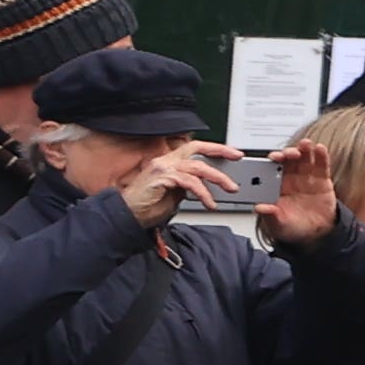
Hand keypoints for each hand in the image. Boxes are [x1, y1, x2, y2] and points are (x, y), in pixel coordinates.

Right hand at [112, 142, 243, 234]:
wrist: (126, 216)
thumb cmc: (146, 207)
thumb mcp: (173, 194)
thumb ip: (187, 185)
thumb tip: (204, 185)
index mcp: (168, 162)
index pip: (194, 148)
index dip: (214, 148)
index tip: (233, 152)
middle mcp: (165, 161)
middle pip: (197, 149)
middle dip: (221, 151)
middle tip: (238, 158)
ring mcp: (162, 168)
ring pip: (198, 167)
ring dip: (218, 178)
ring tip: (229, 189)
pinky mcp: (162, 178)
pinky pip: (190, 182)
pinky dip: (204, 193)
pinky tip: (209, 202)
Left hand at [257, 141, 345, 244]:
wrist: (316, 234)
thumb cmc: (293, 228)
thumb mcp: (278, 225)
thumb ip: (269, 215)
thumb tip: (259, 207)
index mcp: (276, 187)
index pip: (272, 170)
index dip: (271, 163)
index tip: (271, 158)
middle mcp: (291, 179)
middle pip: (288, 161)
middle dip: (287, 154)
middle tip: (287, 153)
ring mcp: (307, 178)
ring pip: (304, 159)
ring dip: (303, 150)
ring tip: (305, 144)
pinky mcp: (322, 180)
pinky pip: (321, 166)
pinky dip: (321, 157)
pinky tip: (320, 149)